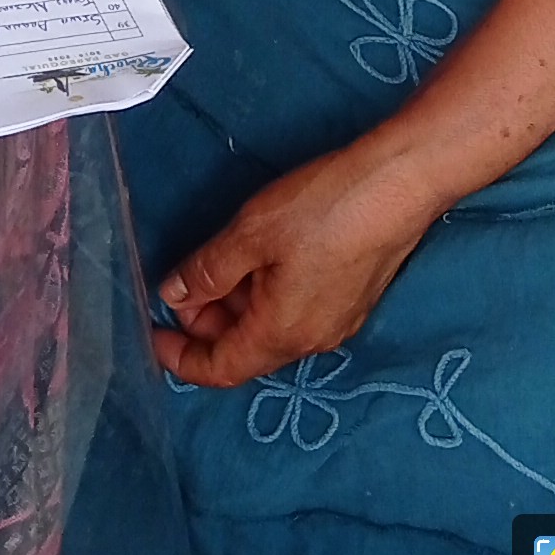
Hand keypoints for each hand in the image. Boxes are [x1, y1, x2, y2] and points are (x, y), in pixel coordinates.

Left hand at [153, 145, 437, 391]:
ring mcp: (337, 321)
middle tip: (183, 282)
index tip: (154, 333)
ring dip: (236, 305)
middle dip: (206, 323)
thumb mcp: (250, 235)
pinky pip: (296, 311)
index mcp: (281, 335)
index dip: (181, 359)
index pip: (220, 370)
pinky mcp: (354, 297)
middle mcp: (311, 340)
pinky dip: (265, 295)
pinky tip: (260, 257)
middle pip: (245, 350)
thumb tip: (174, 295)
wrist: (400, 184)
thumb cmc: (324, 209)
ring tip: (218, 263)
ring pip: (271, 328)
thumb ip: (207, 271)